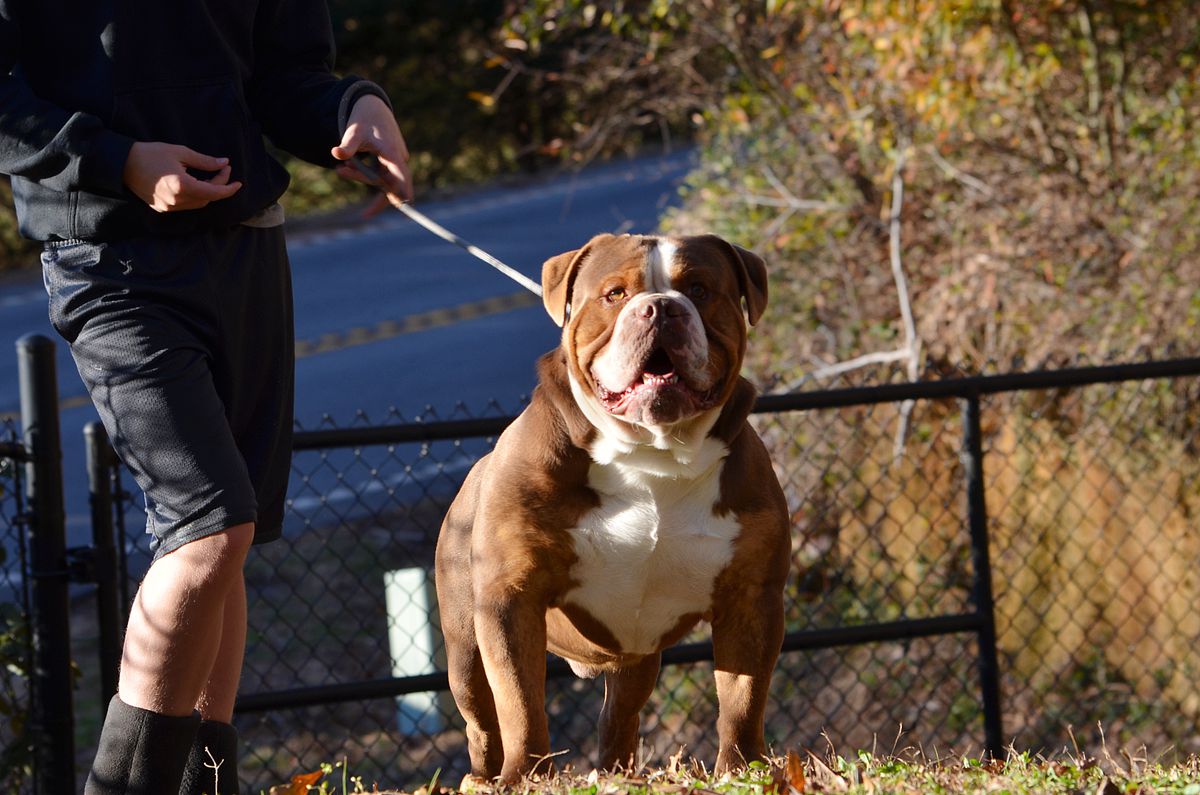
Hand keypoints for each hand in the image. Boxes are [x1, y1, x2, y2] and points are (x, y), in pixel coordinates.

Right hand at [122, 142, 241, 212]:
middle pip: (207, 198)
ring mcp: (169, 207)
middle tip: (223, 169)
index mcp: (182, 186)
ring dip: (208, 192)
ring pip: (198, 204)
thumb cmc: (150, 153)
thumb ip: (204, 161)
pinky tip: (197, 183)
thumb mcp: (180, 152)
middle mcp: (177, 201)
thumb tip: (223, 163)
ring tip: (211, 175)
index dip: (228, 188)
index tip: (238, 182)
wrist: (121, 163)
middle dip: (219, 185)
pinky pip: (186, 206)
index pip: (214, 192)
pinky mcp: (162, 209)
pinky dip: (196, 196)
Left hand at [331, 93, 413, 215]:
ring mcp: (396, 163)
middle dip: (368, 185)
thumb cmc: (364, 119)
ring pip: (382, 181)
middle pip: (389, 183)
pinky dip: (366, 178)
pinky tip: (351, 176)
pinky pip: (382, 179)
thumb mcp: (354, 131)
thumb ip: (348, 145)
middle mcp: (398, 159)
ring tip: (341, 167)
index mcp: (392, 151)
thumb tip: (336, 153)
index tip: (405, 202)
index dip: (402, 188)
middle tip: (348, 184)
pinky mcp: (391, 165)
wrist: (372, 108)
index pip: (401, 174)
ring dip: (361, 176)